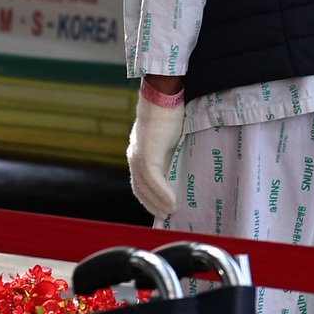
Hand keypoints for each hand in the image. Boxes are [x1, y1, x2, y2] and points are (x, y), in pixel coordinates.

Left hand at [127, 88, 185, 218]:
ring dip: (159, 203)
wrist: (163, 97)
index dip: (149, 198)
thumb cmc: (169, 113)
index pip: (140, 183)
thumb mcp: (168, 139)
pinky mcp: (147, 155)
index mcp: (139, 153)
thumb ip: (168, 154)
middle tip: (167, 216)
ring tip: (171, 213)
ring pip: (146, 188)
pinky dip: (163, 194)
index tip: (160, 209)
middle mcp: (134, 157)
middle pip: (140, 189)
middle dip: (153, 205)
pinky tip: (173, 203)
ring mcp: (139, 156)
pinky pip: (154, 181)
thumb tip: (179, 171)